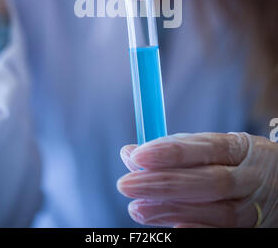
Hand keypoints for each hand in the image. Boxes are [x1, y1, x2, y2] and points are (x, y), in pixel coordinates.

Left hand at [117, 132, 277, 227]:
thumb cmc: (236, 163)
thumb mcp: (216, 147)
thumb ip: (177, 150)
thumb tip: (131, 155)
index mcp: (240, 148)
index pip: (205, 147)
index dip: (170, 151)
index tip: (137, 155)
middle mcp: (250, 177)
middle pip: (209, 181)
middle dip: (164, 183)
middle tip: (125, 185)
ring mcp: (255, 207)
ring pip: (218, 212)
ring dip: (173, 210)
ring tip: (137, 209)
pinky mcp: (254, 229)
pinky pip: (225, 233)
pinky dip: (198, 230)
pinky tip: (172, 228)